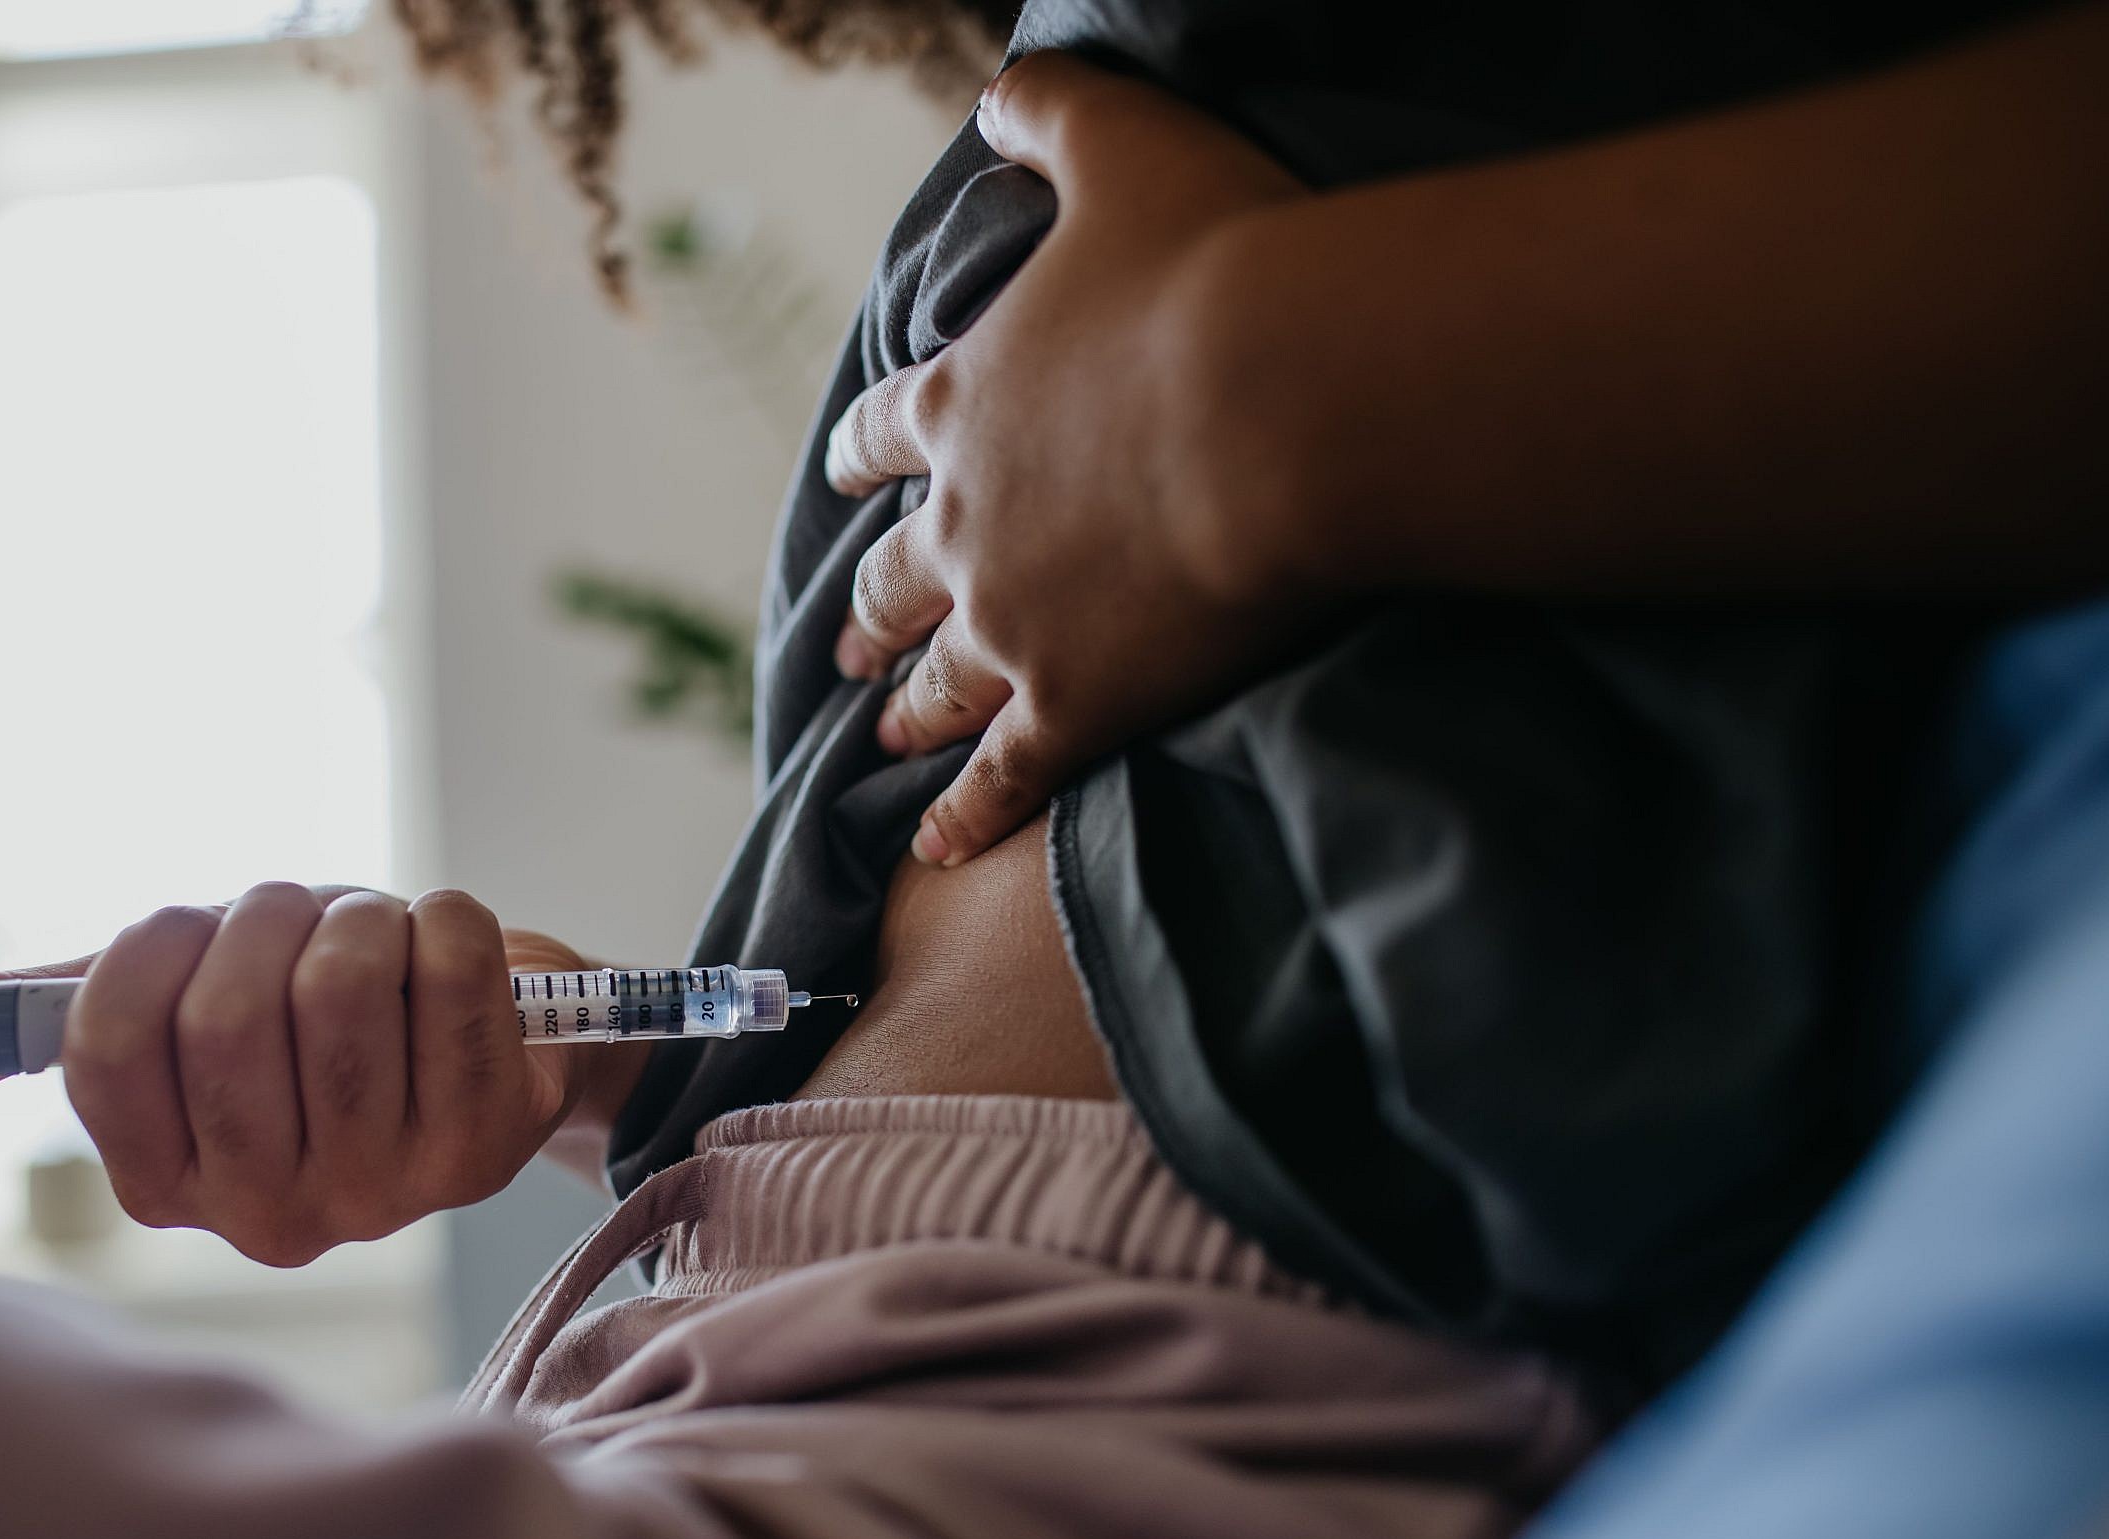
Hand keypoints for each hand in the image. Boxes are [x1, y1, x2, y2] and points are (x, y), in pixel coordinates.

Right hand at [0, 883, 637, 1265]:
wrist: (487, 1045)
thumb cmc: (305, 1018)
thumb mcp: (168, 1012)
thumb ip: (25, 1022)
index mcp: (172, 1187)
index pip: (107, 1046)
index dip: (152, 948)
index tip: (195, 929)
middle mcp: (271, 1219)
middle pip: (223, 1016)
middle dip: (263, 919)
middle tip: (301, 916)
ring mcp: (384, 1193)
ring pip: (336, 988)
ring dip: (355, 915)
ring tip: (375, 932)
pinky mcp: (485, 1142)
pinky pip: (448, 972)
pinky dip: (444, 919)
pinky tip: (445, 946)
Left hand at [828, 50, 1322, 866]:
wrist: (1288, 401)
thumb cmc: (1220, 264)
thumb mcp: (1121, 147)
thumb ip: (1050, 114)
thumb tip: (998, 92)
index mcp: (965, 400)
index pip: (887, 432)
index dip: (865, 454)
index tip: (846, 474)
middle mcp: (963, 520)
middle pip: (895, 574)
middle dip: (871, 606)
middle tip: (849, 641)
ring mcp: (1011, 622)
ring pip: (938, 678)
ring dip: (908, 705)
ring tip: (884, 731)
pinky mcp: (1075, 703)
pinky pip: (1005, 777)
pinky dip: (966, 816)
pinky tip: (935, 850)